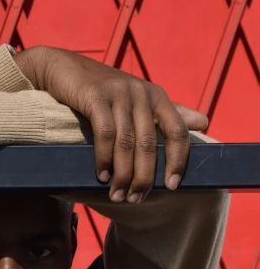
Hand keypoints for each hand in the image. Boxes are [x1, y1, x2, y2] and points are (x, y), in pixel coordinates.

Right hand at [15, 46, 208, 202]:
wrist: (64, 68)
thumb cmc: (103, 90)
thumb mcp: (138, 99)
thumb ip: (168, 113)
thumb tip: (204, 122)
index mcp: (156, 96)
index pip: (177, 131)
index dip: (177, 160)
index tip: (172, 186)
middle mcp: (141, 93)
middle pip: (150, 144)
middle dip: (144, 177)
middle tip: (136, 199)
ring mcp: (118, 93)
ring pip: (126, 143)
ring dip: (123, 174)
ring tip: (117, 195)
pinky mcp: (95, 96)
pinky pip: (105, 134)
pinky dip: (104, 158)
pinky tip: (102, 175)